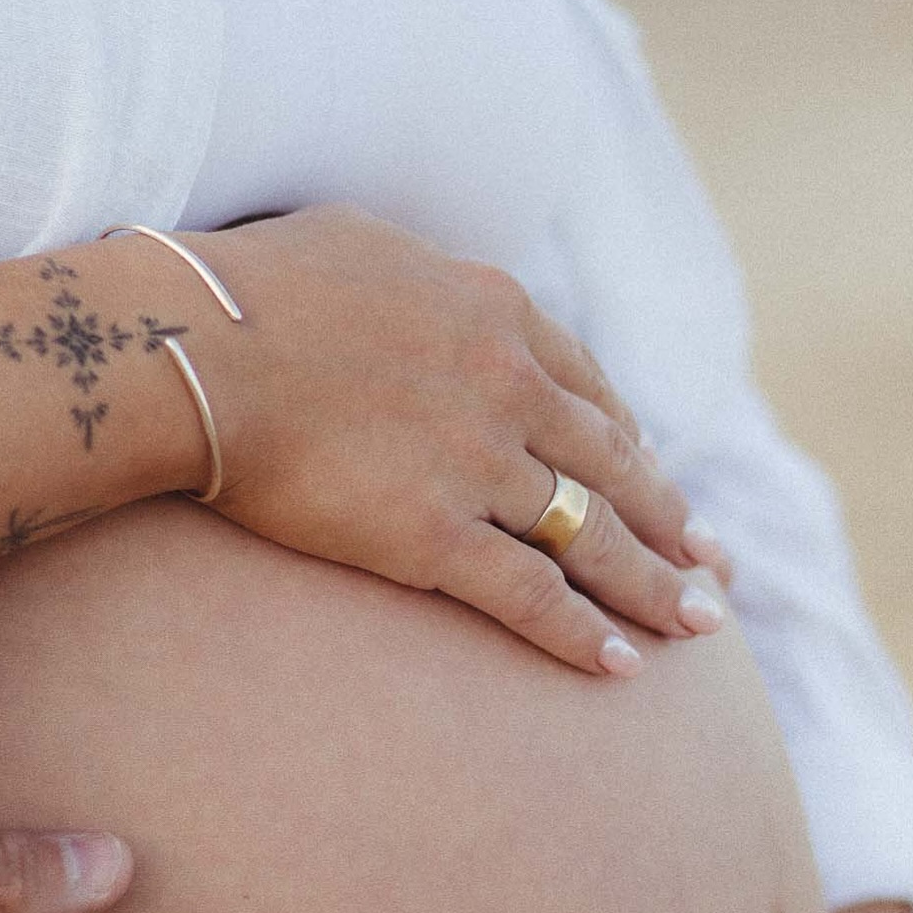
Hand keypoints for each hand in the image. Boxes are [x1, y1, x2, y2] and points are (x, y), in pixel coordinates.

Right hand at [180, 205, 730, 675]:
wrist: (196, 346)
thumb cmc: (252, 288)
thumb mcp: (362, 245)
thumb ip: (419, 281)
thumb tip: (415, 288)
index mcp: (498, 313)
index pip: (591, 389)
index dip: (633, 443)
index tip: (657, 478)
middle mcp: (511, 387)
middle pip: (615, 467)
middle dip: (673, 521)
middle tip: (715, 562)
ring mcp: (481, 465)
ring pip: (594, 537)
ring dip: (657, 586)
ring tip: (702, 624)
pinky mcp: (436, 536)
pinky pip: (532, 596)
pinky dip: (582, 635)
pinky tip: (624, 666)